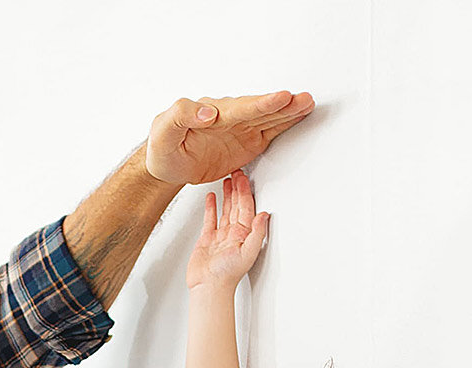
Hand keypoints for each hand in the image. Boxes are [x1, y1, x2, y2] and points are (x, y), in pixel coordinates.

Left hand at [146, 90, 316, 184]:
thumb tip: (208, 112)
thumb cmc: (163, 147)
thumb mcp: (164, 130)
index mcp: (210, 113)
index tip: (279, 98)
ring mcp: (240, 129)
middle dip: (282, 105)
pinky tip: (300, 115)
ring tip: (308, 102)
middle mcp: (229, 117)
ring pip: (268, 118)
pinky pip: (270, 132)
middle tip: (303, 98)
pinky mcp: (247, 142)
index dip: (260, 104)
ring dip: (289, 112)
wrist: (168, 166)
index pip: (239, 108)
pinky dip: (286, 124)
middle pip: (259, 110)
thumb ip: (182, 116)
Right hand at [187, 170, 268, 291]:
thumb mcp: (248, 252)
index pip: (246, 207)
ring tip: (226, 180)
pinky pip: (210, 219)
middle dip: (237, 188)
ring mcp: (220, 235)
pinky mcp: (207, 238)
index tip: (243, 177)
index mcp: (244, 234)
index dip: (245, 191)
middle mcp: (233, 233)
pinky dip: (211, 207)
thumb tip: (265, 215)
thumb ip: (257, 232)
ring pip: (225, 209)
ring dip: (226, 194)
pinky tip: (211, 197)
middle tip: (236, 171)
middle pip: (236, 204)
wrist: (209, 286)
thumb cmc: (227, 274)